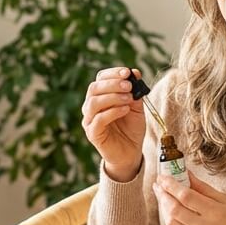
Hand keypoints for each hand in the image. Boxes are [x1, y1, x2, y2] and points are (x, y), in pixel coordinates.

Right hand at [81, 67, 146, 181]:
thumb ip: (135, 91)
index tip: (127, 72)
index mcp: (100, 96)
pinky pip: (98, 120)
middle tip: (128, 85)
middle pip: (94, 88)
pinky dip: (112, 112)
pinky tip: (125, 110)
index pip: (100, 79)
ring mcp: (89, 120)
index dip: (112, 73)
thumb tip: (135, 72)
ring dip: (113, 97)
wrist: (131, 152)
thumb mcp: (136, 107)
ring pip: (93, 103)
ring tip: (129, 99)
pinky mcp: (92, 134)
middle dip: (112, 84)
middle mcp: (91, 106)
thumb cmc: (131, 128)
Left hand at [153, 169, 225, 224]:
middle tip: (158, 185)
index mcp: (214, 211)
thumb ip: (202, 187)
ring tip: (163, 198)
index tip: (162, 177)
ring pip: (171, 223)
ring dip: (164, 209)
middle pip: (175, 210)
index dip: (171, 185)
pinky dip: (169, 222)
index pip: (186, 196)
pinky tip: (169, 213)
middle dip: (163, 195)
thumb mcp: (224, 199)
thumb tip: (186, 173)